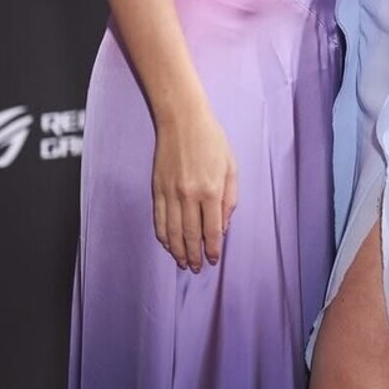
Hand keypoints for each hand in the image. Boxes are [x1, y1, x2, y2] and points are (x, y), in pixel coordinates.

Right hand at [152, 96, 237, 272]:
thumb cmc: (212, 140)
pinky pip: (159, 219)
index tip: (213, 260)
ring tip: (183, 262)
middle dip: (195, 255)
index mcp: (212, 190)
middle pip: (191, 235)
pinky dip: (162, 235)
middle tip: (197, 268)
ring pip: (172, 232)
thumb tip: (223, 226)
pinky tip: (167, 244)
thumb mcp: (231, 166)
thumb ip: (230, 198)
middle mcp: (190, 196)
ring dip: (178, 251)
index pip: (212, 230)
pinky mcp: (157, 189)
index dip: (213, 248)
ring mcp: (171, 193)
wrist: (182, 120)